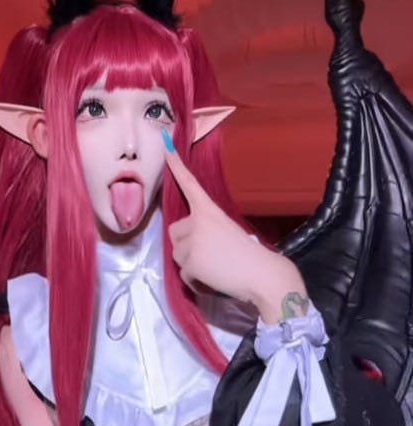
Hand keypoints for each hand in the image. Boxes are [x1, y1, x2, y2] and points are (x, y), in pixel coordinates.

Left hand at [163, 141, 305, 321]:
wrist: (261, 273)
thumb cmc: (250, 255)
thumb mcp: (227, 232)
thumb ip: (206, 231)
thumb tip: (189, 248)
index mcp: (210, 210)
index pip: (189, 185)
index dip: (176, 166)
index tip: (165, 144)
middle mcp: (198, 221)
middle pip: (175, 233)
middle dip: (185, 245)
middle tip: (209, 255)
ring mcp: (193, 241)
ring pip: (178, 255)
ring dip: (191, 264)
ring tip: (215, 268)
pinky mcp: (191, 261)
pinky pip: (184, 274)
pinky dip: (195, 281)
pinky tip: (213, 279)